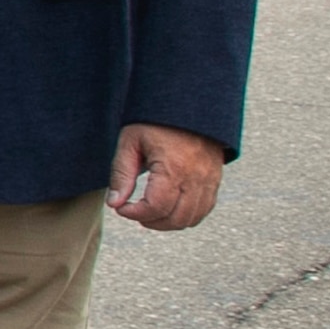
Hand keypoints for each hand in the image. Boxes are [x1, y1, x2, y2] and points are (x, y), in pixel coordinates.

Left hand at [111, 123, 226, 232]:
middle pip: (175, 218)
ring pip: (192, 218)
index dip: (134, 213)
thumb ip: (121, 174)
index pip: (156, 207)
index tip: (121, 208)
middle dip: (150, 221)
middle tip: (132, 211)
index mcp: (174, 167)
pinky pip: (204, 209)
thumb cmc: (154, 122)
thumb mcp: (130, 142)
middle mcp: (196, 177)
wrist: (189, 105)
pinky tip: (168, 208)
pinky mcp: (215, 180)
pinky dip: (186, 216)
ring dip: (168, 223)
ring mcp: (209, 180)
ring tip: (148, 212)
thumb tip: (114, 203)